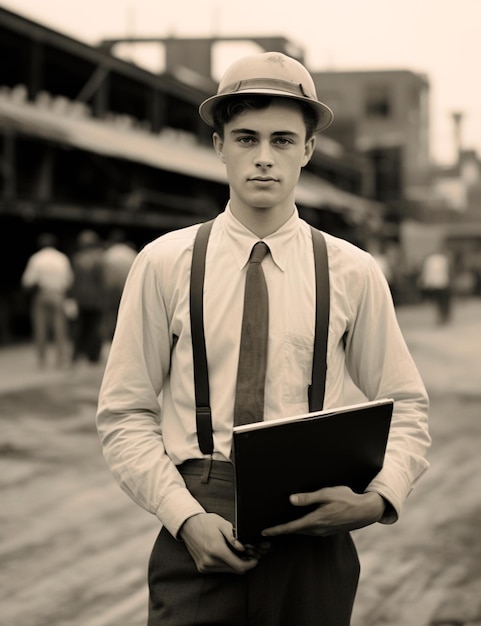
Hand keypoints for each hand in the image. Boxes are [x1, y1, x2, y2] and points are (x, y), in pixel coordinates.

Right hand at [179, 512, 260, 573]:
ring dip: (236, 564)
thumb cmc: (206, 522)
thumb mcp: (223, 524)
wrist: (187, 525)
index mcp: (216, 550)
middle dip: (245, 563)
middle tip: (251, 554)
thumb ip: (234, 538)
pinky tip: (229, 555)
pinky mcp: (202, 568)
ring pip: (228, 571)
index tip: (256, 559)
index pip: (239, 566)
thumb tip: (243, 549)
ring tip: (241, 554)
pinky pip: (219, 570)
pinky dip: (227, 564)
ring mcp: (205, 566)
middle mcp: (209, 561)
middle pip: (235, 570)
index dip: (250, 564)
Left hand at [261, 486, 385, 536]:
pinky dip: (300, 528)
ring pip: (302, 532)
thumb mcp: (327, 494)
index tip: (264, 532)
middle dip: (281, 530)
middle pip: (295, 531)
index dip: (277, 530)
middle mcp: (318, 529)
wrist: (365, 511)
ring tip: (279, 526)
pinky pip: (310, 531)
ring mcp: (323, 532)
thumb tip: (291, 500)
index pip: (291, 527)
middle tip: (267, 529)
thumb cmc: (346, 499)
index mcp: (315, 520)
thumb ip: (308, 498)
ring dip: (291, 530)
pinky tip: (297, 523)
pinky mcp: (327, 531)